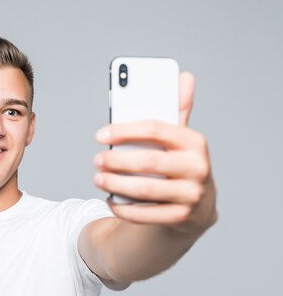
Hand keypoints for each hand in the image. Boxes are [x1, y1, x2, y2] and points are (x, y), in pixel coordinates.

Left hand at [93, 72, 217, 232]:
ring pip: (145, 190)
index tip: (100, 135)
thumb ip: (178, 111)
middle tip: (96, 160)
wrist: (198, 206)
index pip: (155, 129)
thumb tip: (184, 77)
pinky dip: (123, 208)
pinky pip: (145, 214)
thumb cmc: (181, 163)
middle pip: (149, 162)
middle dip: (117, 161)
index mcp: (194, 141)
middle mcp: (197, 167)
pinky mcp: (181, 217)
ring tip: (97, 179)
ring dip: (115, 185)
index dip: (123, 131)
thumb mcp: (182, 138)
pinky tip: (109, 200)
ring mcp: (192, 195)